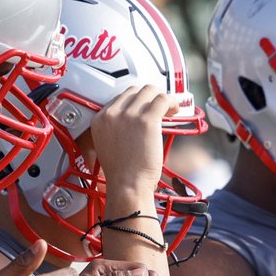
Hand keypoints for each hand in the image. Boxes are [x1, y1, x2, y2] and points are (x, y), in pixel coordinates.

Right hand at [91, 84, 178, 199]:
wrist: (127, 185)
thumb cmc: (122, 173)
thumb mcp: (108, 145)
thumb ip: (117, 128)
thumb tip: (135, 118)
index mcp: (100, 119)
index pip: (121, 98)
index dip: (137, 102)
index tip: (146, 109)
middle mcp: (112, 113)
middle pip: (135, 90)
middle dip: (149, 97)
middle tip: (159, 109)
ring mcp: (129, 115)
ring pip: (150, 91)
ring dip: (161, 98)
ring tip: (168, 109)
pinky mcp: (146, 120)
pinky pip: (162, 99)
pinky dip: (172, 101)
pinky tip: (175, 110)